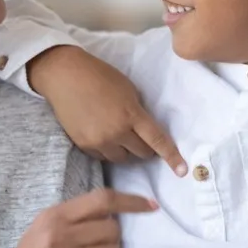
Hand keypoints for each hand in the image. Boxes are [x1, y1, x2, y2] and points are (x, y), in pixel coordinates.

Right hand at [27, 46, 187, 176]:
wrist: (65, 77)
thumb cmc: (100, 76)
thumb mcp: (128, 89)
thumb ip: (138, 111)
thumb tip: (145, 130)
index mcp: (131, 114)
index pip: (157, 140)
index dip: (171, 157)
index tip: (182, 171)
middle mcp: (116, 132)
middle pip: (141, 153)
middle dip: (145, 148)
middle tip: (141, 137)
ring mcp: (98, 141)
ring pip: (122, 159)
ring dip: (127, 151)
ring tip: (120, 134)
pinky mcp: (83, 145)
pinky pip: (103, 157)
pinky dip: (109, 150)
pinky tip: (104, 135)